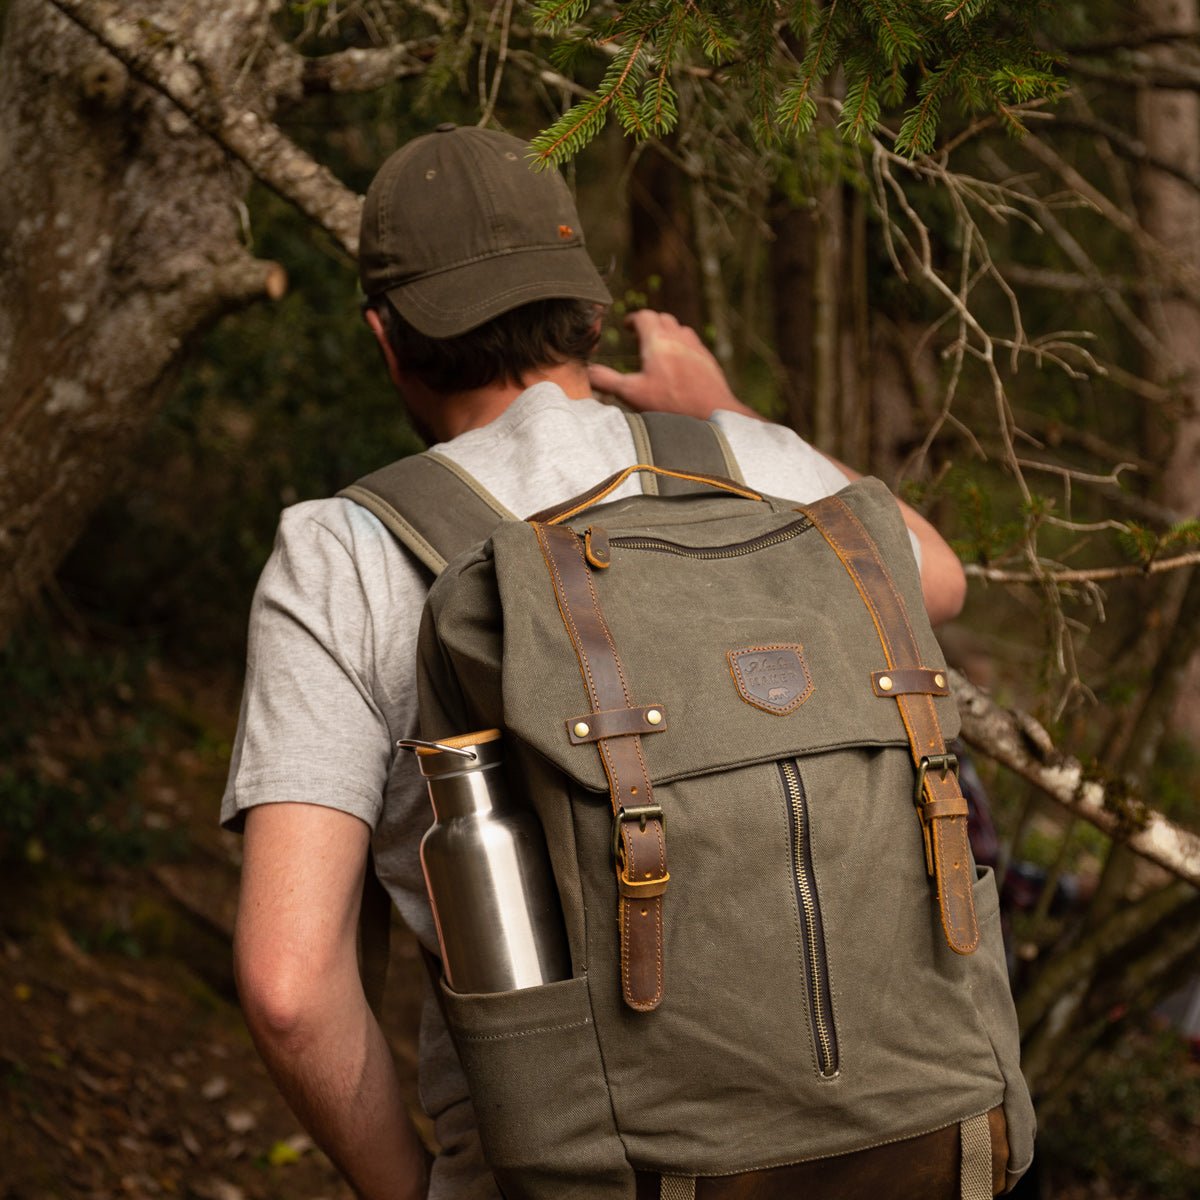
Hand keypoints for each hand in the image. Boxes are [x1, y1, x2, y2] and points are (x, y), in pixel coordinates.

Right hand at [588, 309, 757, 419]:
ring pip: (680, 329)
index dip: (633, 319)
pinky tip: (679, 365)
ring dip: (668, 333)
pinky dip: (683, 346)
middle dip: (650, 323)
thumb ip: (606, 381)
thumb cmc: (670, 405)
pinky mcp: (709, 361)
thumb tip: (586, 372)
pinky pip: (694, 344)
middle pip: (663, 319)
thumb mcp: (631, 394)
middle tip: (640, 336)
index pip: (644, 316)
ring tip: (659, 348)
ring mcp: (696, 348)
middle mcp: (678, 339)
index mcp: (657, 341)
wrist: (712, 415)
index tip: (627, 326)